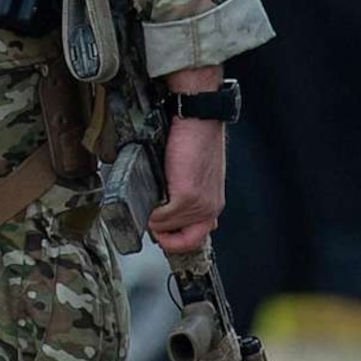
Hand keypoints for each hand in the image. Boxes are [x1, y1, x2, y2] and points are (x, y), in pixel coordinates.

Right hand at [148, 112, 227, 252]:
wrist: (197, 118)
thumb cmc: (194, 139)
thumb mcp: (195, 173)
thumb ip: (186, 195)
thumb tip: (163, 210)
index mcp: (212, 204)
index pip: (195, 239)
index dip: (175, 241)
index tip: (160, 234)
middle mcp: (209, 208)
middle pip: (179, 237)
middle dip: (160, 230)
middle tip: (150, 217)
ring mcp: (199, 204)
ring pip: (166, 226)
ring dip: (152, 216)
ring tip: (148, 197)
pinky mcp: (187, 197)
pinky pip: (161, 216)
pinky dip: (150, 210)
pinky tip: (149, 192)